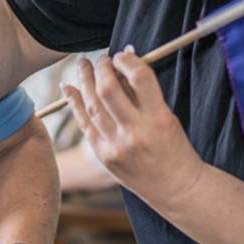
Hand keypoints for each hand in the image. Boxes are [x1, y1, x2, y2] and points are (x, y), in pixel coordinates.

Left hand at [61, 49, 203, 209]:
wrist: (175, 187)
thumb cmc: (175, 148)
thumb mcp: (167, 117)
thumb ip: (144, 93)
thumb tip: (124, 61)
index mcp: (158, 119)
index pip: (140, 78)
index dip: (127, 61)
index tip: (121, 55)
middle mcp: (135, 132)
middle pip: (108, 90)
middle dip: (101, 68)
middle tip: (99, 58)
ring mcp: (116, 145)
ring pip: (92, 105)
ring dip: (84, 81)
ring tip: (82, 65)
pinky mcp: (103, 155)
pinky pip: (84, 124)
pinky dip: (74, 103)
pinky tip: (68, 88)